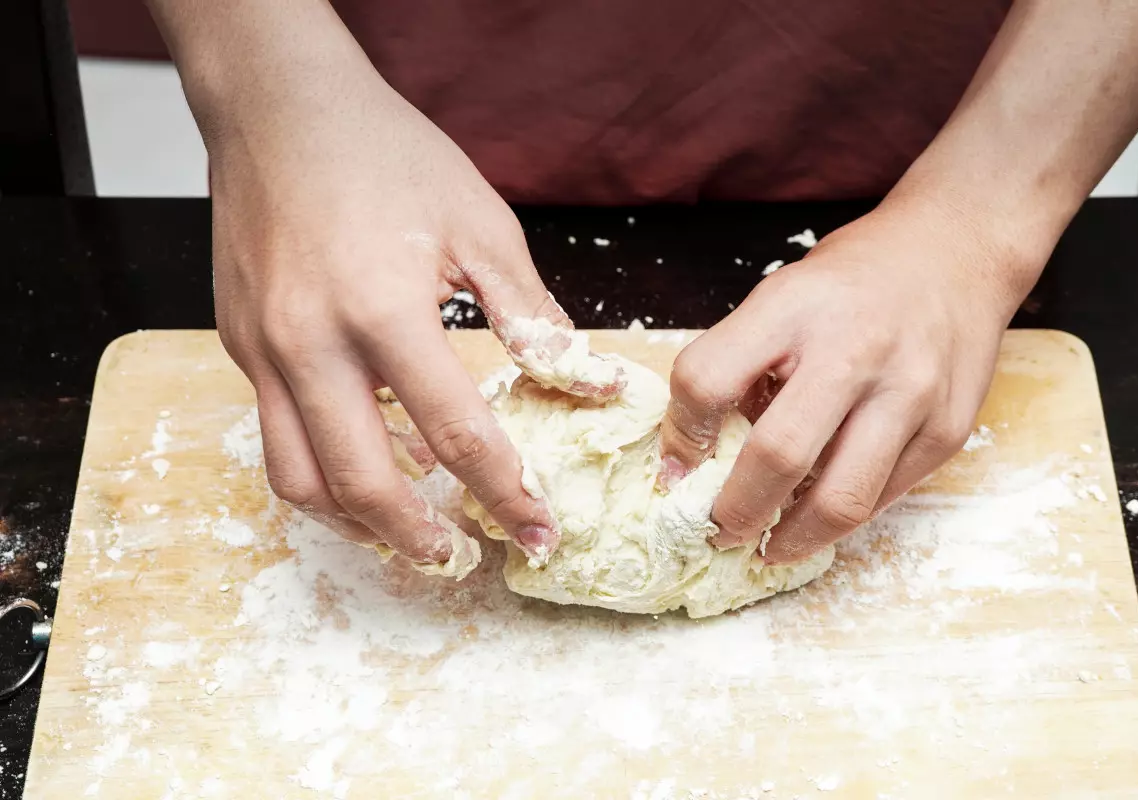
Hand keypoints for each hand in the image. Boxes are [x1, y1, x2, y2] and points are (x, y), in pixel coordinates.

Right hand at [208, 68, 617, 565]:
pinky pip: (274, 434)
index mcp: (383, 309)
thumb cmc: (385, 153)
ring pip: (298, 479)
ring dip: (358, 522)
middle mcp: (310, 342)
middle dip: (421, 537)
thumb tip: (588, 381)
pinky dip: (322, 471)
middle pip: (363, 481)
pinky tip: (370, 461)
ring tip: (411, 532)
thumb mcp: (479, 224)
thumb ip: (533, 315)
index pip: (456, 433)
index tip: (540, 534)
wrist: (279, 106)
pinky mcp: (238, 344)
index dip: (506, 493)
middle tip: (465, 557)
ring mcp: (262, 349)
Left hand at [659, 194, 1043, 561]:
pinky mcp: (948, 429)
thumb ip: (739, 365)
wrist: (955, 253)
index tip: (678, 468)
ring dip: (791, 539)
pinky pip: (883, 498)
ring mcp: (911, 394)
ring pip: (840, 500)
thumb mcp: (780, 297)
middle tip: (717, 530)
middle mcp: (856, 350)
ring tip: (767, 545)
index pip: (707, 379)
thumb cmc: (851, 284)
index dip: (680, 435)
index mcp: (792, 307)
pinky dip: (842, 518)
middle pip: (777, 455)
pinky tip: (820, 513)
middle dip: (735, 512)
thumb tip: (695, 457)